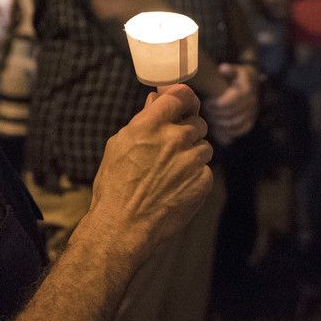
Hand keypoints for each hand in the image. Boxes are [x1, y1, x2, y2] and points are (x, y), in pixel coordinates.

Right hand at [88, 84, 213, 260]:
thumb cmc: (115, 184)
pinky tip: (177, 186)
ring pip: (204, 146)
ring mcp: (191, 160)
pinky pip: (205, 169)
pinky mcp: (202, 180)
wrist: (124, 224)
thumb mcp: (120, 144)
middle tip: (174, 145)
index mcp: (151, 124)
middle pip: (197, 121)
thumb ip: (143, 119)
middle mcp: (174, 138)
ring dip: (193, 153)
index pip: (180, 95)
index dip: (184, 98)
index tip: (183, 104)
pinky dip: (195, 175)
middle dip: (188, 130)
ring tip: (173, 170)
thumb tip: (156, 100)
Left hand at [203, 63, 257, 145]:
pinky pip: (239, 130)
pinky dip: (228, 131)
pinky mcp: (249, 122)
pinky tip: (216, 128)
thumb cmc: (236, 76)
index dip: (218, 104)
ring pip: (236, 124)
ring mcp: (252, 114)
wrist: (249, 85)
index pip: (233, 102)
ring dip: (220, 123)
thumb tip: (222, 68)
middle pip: (233, 114)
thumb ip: (228, 69)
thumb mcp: (234, 69)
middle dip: (217, 114)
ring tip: (209, 118)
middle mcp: (252, 103)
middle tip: (205, 111)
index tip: (207, 102)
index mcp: (247, 90)